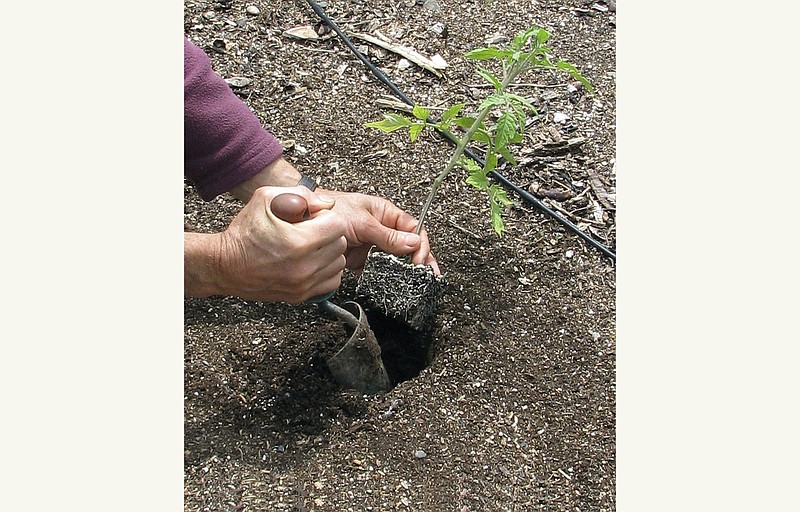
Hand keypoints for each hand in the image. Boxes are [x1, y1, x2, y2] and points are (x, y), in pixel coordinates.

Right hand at [185, 186, 347, 303]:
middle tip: (310, 231)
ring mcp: (303, 284)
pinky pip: (332, 281)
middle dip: (328, 234)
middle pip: (341, 244)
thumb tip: (327, 203)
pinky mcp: (301, 295)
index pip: (338, 225)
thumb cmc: (243, 232)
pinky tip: (311, 262)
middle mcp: (304, 266)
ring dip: (329, 253)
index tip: (312, 219)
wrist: (224, 265)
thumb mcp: (266, 199)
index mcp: (298, 242)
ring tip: (310, 247)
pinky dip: (326, 271)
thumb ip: (300, 195)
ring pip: (339, 263)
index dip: (326, 217)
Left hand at [318, 189, 439, 274]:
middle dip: (420, 261)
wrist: (305, 219)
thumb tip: (413, 243)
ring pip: (396, 260)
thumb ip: (387, 235)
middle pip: (409, 247)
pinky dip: (386, 279)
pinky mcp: (362, 260)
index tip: (419, 260)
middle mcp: (383, 230)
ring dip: (405, 272)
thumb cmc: (332, 209)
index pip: (413, 229)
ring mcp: (373, 246)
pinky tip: (393, 285)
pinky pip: (379, 270)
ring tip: (415, 284)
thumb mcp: (362, 221)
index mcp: (387, 214)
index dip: (420, 245)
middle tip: (427, 276)